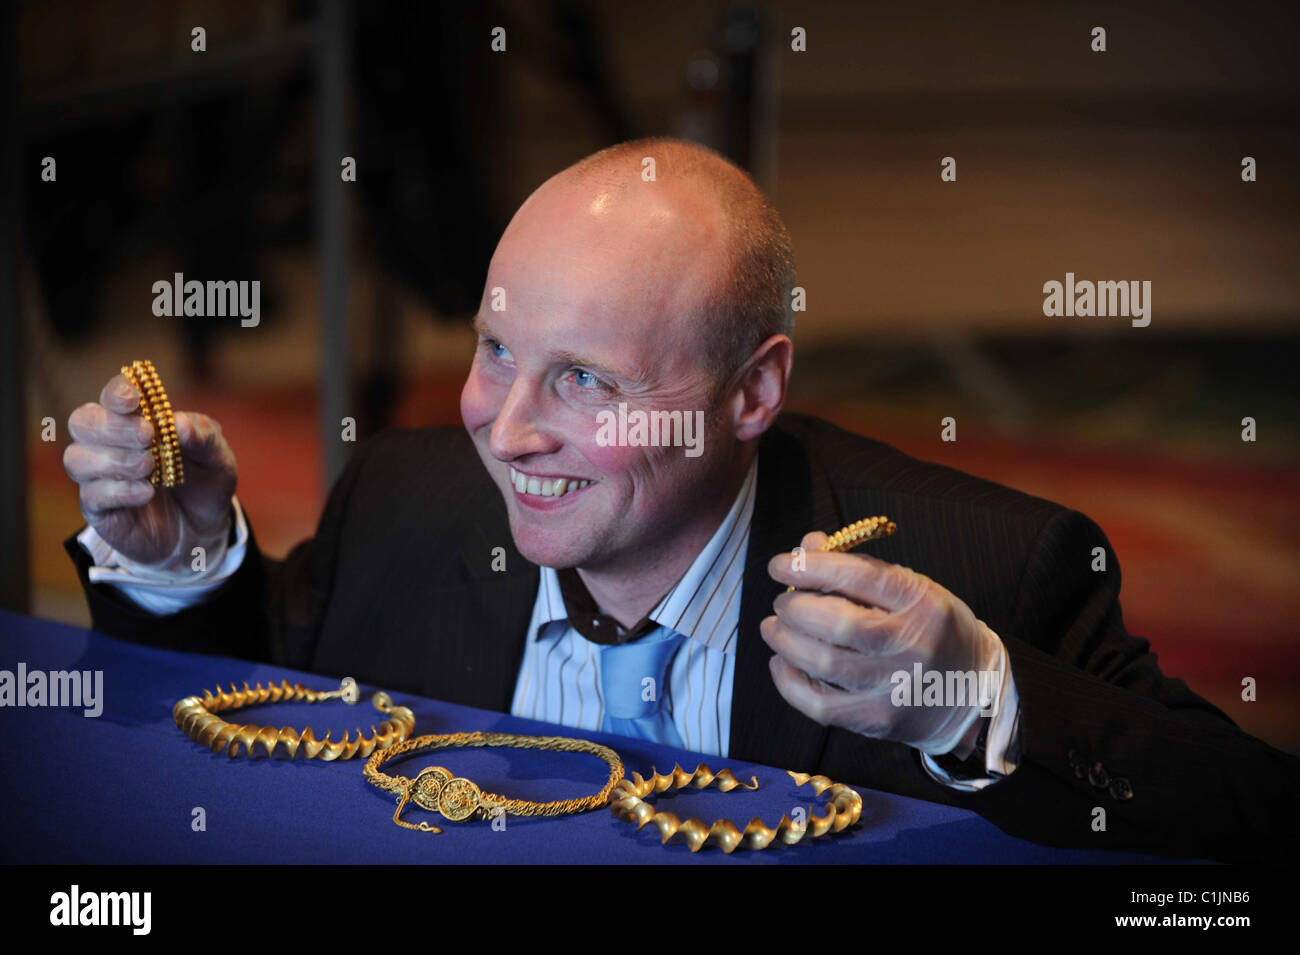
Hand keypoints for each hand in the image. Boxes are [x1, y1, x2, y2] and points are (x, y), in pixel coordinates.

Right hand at [64, 374, 237, 570]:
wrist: (204, 531)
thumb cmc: (205, 484)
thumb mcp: (218, 459)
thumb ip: (204, 437)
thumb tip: (179, 424)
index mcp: (137, 421)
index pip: (111, 396)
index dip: (116, 392)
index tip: (133, 399)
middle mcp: (110, 444)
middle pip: (82, 421)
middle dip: (112, 426)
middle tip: (147, 436)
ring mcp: (100, 477)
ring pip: (78, 458)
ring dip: (114, 459)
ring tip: (149, 466)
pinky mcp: (99, 509)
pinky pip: (92, 495)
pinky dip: (120, 491)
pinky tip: (147, 492)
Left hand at [761, 532, 1002, 754]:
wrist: (973, 691)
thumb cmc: (933, 630)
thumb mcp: (913, 588)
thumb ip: (860, 567)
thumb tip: (808, 546)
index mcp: (922, 602)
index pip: (860, 576)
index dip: (812, 567)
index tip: (780, 565)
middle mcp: (912, 644)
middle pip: (837, 622)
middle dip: (795, 607)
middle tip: (782, 603)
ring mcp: (896, 686)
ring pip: (823, 663)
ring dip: (785, 641)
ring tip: (774, 628)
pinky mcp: (879, 719)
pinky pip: (820, 705)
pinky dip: (789, 683)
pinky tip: (782, 664)